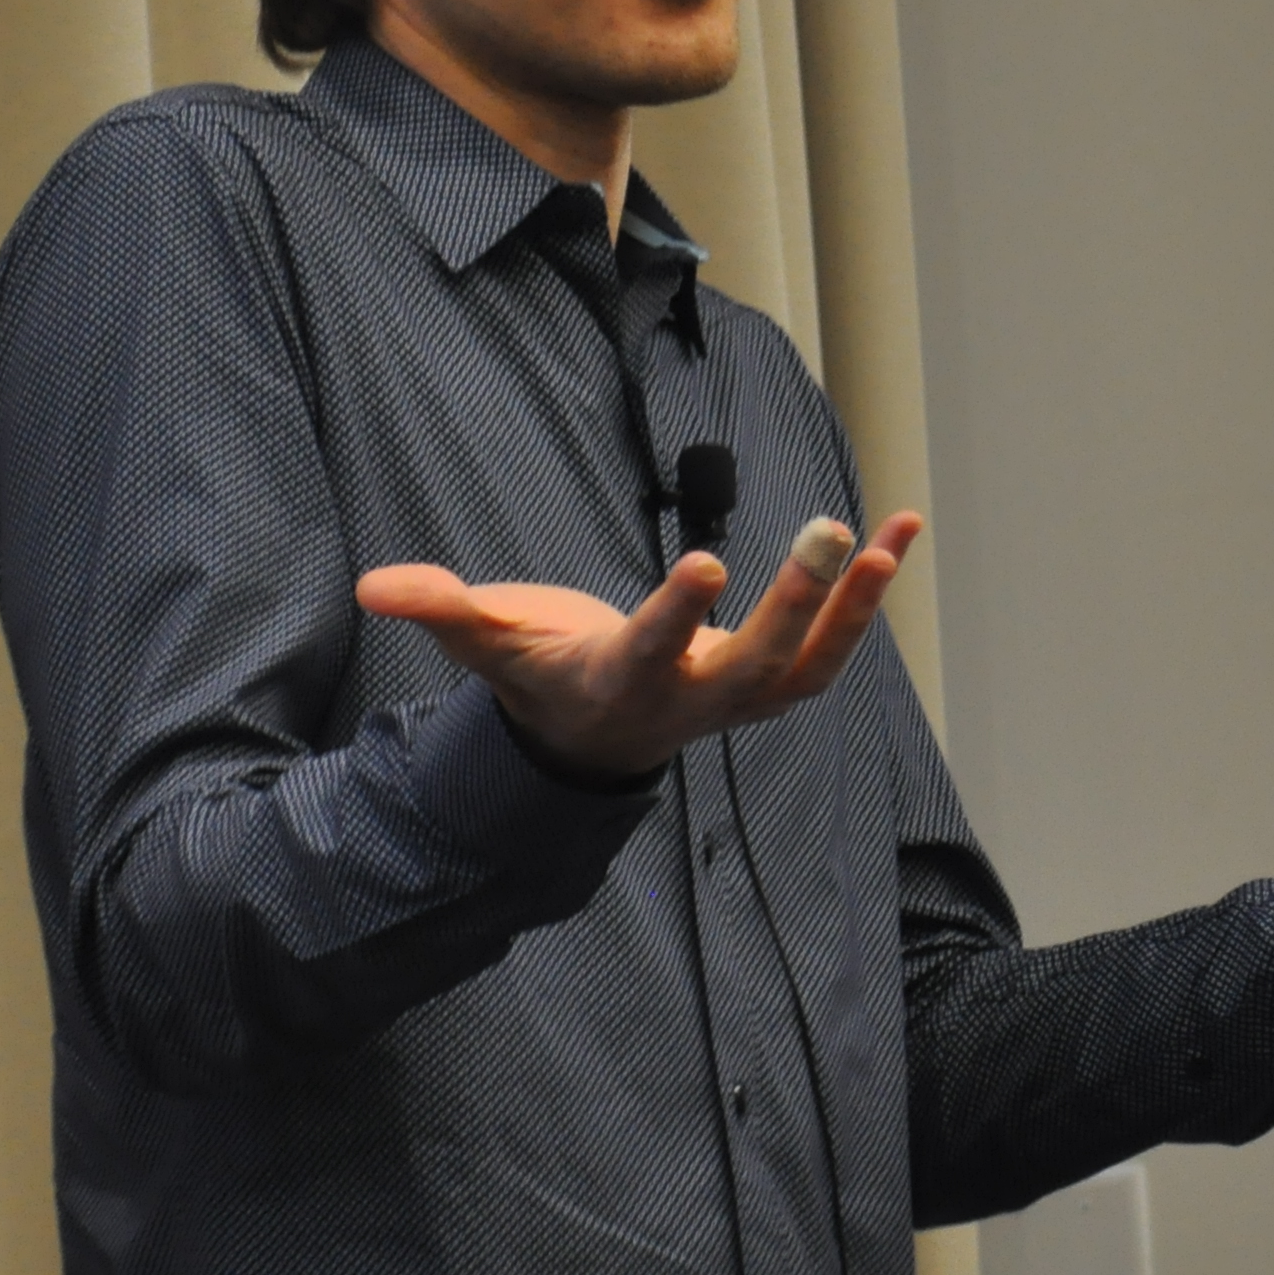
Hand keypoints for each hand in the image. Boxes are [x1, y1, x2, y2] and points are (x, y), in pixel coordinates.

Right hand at [359, 511, 922, 784]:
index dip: (681, 614)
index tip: (712, 563)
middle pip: (755, 663)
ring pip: (809, 667)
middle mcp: (689, 701)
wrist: (586, 742)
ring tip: (892, 537)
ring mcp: (736, 699)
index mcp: (619, 685)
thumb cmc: (534, 679)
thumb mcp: (485, 644)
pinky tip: (900, 537)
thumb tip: (373, 584)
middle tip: (829, 532)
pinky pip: (832, 649)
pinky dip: (868, 599)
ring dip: (855, 607)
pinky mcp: (767, 685)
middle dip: (794, 602)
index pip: (653, 651)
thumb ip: (439, 610)